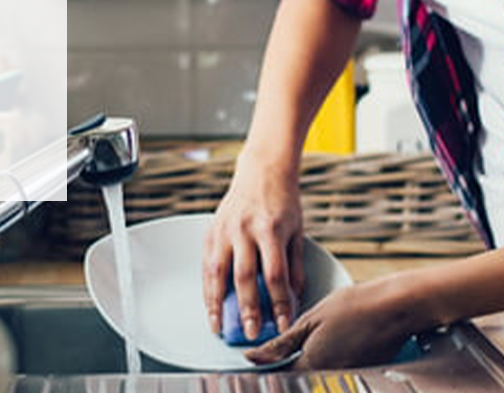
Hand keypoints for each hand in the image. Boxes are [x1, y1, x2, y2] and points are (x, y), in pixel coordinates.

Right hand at [202, 153, 304, 335]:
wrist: (263, 170)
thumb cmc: (284, 202)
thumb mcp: (297, 232)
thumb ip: (295, 266)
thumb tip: (293, 299)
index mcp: (270, 230)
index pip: (275, 275)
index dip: (279, 303)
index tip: (283, 324)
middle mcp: (244, 230)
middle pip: (244, 277)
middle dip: (247, 309)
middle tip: (251, 332)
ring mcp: (224, 229)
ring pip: (217, 272)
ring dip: (216, 302)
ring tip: (217, 326)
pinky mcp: (211, 230)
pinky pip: (206, 264)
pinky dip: (206, 286)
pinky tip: (209, 304)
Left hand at [243, 278, 421, 369]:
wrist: (397, 307)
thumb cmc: (356, 306)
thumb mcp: (311, 319)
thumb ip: (281, 343)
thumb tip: (254, 357)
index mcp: (312, 364)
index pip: (279, 374)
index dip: (266, 365)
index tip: (258, 357)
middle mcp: (330, 376)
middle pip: (299, 376)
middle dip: (290, 361)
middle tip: (293, 343)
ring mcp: (348, 375)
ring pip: (318, 373)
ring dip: (311, 359)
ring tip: (322, 334)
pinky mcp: (363, 371)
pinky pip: (338, 369)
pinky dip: (331, 356)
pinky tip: (339, 337)